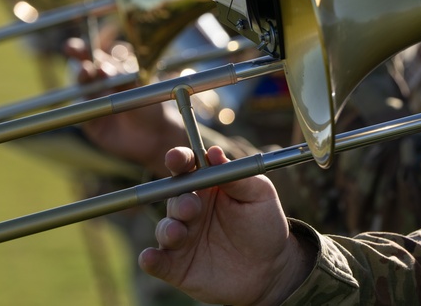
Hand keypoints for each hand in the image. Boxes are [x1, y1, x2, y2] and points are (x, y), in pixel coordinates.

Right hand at [63, 37, 185, 176]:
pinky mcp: (90, 121)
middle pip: (86, 65)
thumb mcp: (141, 88)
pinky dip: (83, 104)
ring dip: (82, 76)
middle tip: (75, 49)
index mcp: (116, 71)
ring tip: (86, 71)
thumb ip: (123, 78)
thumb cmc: (152, 106)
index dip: (92, 46)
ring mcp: (94, 101)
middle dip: (79, 54)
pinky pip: (81, 111)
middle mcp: (102, 83)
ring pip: (82, 86)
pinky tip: (88, 99)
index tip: (87, 42)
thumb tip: (102, 66)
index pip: (102, 54)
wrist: (156, 136)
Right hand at [139, 146, 314, 305]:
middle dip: (179, 200)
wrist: (270, 269)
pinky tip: (150, 258)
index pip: (188, 168)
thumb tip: (214, 152)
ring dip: (168, 229)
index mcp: (208, 186)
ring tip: (178, 232)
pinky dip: (150, 259)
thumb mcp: (259, 195)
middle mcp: (190, 209)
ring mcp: (181, 237)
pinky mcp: (176, 266)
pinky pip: (157, 261)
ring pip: (164, 227)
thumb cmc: (265, 225)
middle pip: (173, 196)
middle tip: (191, 207)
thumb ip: (237, 176)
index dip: (179, 160)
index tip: (176, 158)